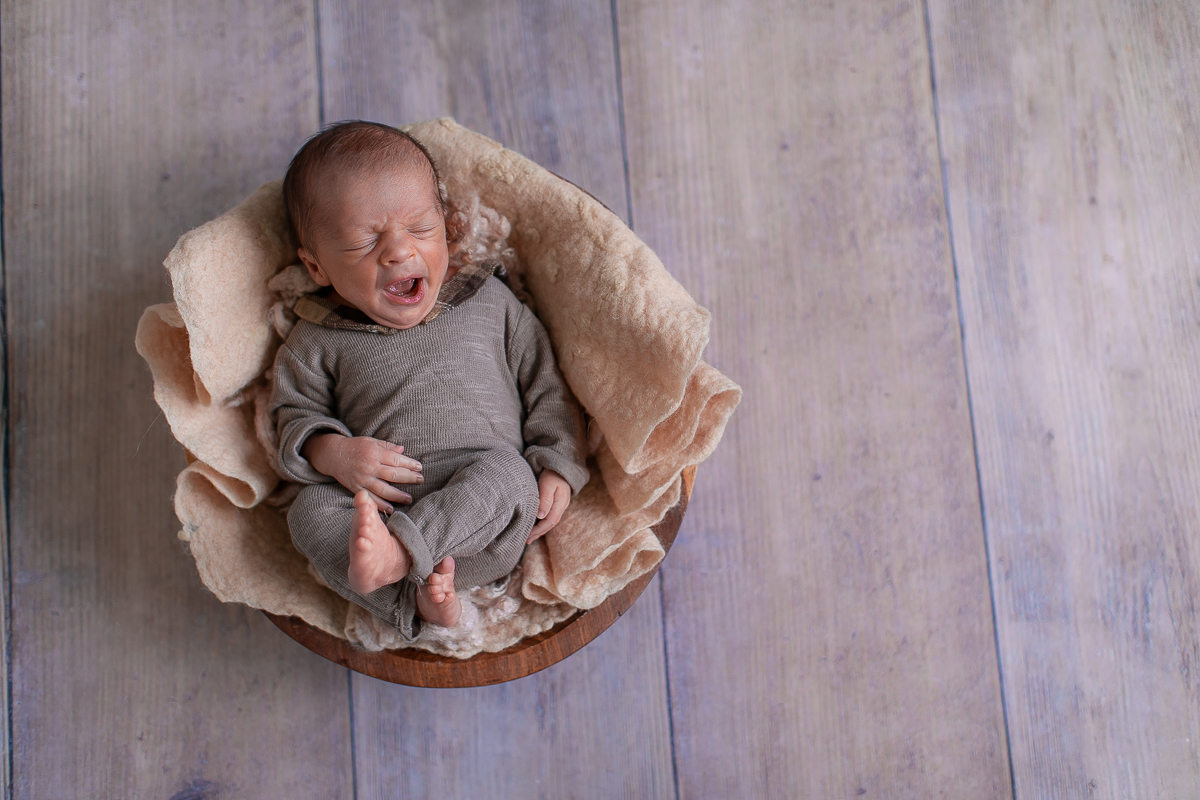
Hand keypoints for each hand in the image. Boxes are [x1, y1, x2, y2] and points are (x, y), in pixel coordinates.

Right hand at [302, 434, 422, 513]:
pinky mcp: (356, 488)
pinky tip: (391, 509)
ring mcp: (362, 479)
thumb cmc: (355, 446)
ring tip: (409, 499)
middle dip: (408, 478)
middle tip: (420, 480)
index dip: (409, 464)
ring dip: (397, 495)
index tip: (419, 467)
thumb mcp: (371, 441)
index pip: (396, 459)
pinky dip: (381, 505)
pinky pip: (370, 498)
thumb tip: (403, 450)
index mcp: (374, 453)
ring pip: (383, 489)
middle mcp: (369, 466)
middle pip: (392, 474)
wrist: (333, 455)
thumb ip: (387, 446)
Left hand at [527, 470, 570, 542]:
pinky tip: (536, 525)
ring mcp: (560, 504)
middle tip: (527, 540)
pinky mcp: (556, 502)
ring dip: (540, 529)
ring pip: (550, 521)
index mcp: (560, 503)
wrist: (560, 464)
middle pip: (550, 524)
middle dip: (539, 532)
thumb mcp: (548, 484)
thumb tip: (540, 516)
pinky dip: (542, 523)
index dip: (539, 529)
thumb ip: (545, 500)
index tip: (528, 534)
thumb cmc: (552, 473)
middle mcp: (561, 506)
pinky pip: (549, 516)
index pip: (550, 521)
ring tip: (530, 537)